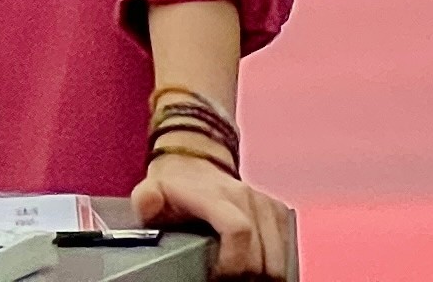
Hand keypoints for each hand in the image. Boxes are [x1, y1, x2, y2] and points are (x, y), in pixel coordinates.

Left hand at [132, 150, 294, 278]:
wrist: (193, 163)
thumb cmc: (173, 186)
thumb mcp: (150, 191)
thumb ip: (146, 200)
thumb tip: (149, 204)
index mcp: (215, 194)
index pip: (239, 230)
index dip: (233, 263)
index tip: (217, 277)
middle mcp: (246, 197)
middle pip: (261, 256)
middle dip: (245, 279)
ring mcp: (266, 204)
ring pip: (278, 260)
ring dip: (261, 277)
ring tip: (237, 278)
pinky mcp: (279, 212)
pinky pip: (286, 251)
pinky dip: (272, 267)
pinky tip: (252, 270)